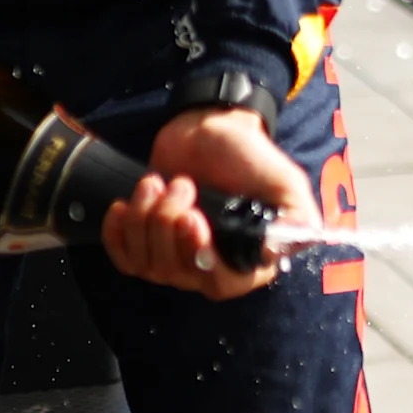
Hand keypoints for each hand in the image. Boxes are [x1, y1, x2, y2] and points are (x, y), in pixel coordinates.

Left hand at [101, 106, 317, 298]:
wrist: (208, 128)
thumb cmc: (248, 155)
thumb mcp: (285, 182)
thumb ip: (296, 217)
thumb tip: (279, 252)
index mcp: (248, 258)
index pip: (222, 284)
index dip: (202, 259)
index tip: (193, 219)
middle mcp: (211, 264)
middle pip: (177, 272)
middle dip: (169, 224)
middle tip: (181, 183)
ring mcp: (176, 255)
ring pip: (148, 264)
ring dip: (146, 219)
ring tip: (157, 182)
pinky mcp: (147, 242)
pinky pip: (124, 258)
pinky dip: (117, 235)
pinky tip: (122, 206)